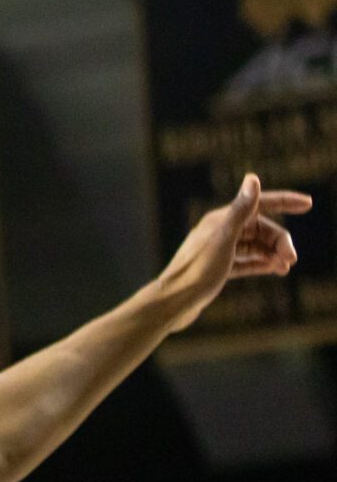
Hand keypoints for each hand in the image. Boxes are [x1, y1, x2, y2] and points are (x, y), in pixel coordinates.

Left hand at [151, 173, 309, 332]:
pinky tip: (275, 270)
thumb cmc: (198, 271)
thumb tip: (253, 178)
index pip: (259, 204)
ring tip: (286, 267)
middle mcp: (219, 232)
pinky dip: (261, 263)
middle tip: (292, 259)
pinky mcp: (218, 269)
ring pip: (255, 246)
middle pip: (260, 229)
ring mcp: (218, 251)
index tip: (308, 203)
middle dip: (280, 241)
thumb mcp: (224, 239)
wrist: (173, 303)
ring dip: (273, 253)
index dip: (285, 202)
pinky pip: (246, 261)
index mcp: (220, 220)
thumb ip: (241, 211)